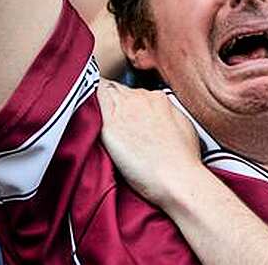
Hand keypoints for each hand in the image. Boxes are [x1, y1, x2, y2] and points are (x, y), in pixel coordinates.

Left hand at [98, 80, 201, 206]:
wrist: (177, 177)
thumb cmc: (184, 160)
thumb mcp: (183, 127)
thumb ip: (168, 115)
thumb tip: (160, 116)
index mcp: (159, 99)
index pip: (135, 92)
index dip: (128, 103)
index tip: (126, 115)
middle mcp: (140, 99)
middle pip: (117, 90)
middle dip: (112, 100)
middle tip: (110, 119)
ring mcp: (124, 110)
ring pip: (102, 92)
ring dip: (99, 101)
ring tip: (93, 115)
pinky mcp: (109, 125)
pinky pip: (92, 105)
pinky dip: (87, 106)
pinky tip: (84, 113)